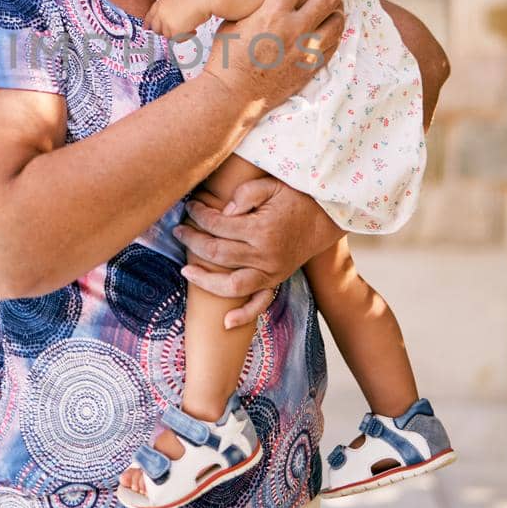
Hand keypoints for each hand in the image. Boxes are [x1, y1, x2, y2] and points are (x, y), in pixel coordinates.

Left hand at [144, 0, 212, 37]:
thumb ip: (169, 7)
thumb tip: (169, 17)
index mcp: (161, 2)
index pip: (149, 16)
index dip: (148, 23)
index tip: (147, 28)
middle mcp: (160, 12)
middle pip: (156, 29)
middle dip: (166, 30)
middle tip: (177, 29)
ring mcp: (166, 22)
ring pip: (168, 35)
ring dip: (179, 33)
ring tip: (190, 25)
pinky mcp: (173, 31)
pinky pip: (177, 40)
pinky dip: (186, 37)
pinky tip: (193, 29)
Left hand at [174, 178, 344, 328]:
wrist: (327, 215)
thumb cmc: (296, 196)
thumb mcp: (271, 185)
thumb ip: (244, 195)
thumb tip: (222, 212)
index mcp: (261, 229)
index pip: (218, 225)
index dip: (199, 215)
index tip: (191, 206)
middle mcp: (265, 255)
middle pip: (217, 254)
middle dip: (193, 242)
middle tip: (179, 231)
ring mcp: (272, 271)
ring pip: (231, 285)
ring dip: (205, 280)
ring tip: (185, 271)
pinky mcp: (277, 280)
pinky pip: (260, 303)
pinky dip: (244, 315)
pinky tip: (226, 322)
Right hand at [202, 0, 354, 117]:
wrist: (232, 96)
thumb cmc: (226, 58)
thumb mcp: (235, 23)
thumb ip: (257, 7)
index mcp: (272, 14)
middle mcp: (294, 30)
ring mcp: (306, 50)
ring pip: (336, 21)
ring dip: (338, 7)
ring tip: (337, 0)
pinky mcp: (310, 67)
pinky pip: (332, 44)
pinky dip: (333, 32)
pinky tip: (329, 27)